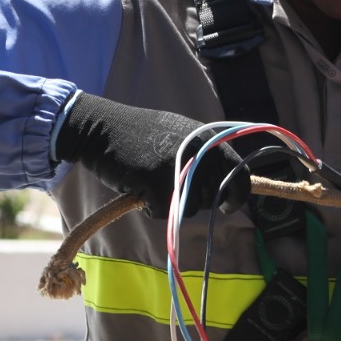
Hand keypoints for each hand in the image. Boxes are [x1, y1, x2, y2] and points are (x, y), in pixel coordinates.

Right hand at [52, 93, 249, 216]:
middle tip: (171, 187)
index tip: (228, 206)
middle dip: (194, 201)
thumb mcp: (181, 134)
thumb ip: (204, 154)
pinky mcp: (158, 183)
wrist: (101, 128)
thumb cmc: (139, 133)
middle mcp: (199, 153)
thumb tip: (227, 179)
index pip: (239, 173)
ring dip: (172, 203)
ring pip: (189, 209)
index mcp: (208, 139)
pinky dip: (151, 207)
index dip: (237, 195)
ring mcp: (180, 168)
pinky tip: (139, 187)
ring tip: (152, 181)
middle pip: (212, 197)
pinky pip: (163, 212)